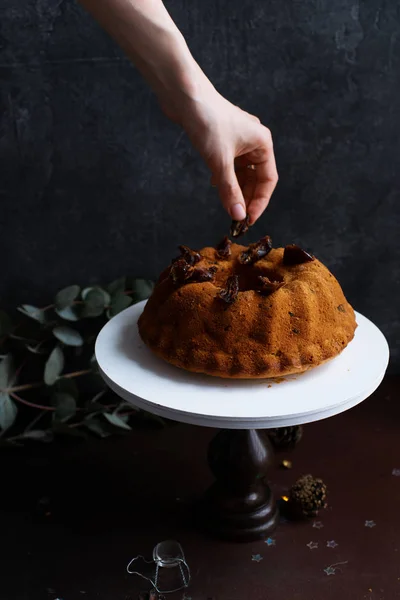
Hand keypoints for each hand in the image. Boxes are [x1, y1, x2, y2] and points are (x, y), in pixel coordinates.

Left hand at [176, 87, 277, 224]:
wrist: (184, 96)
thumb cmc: (207, 121)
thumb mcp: (220, 162)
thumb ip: (230, 190)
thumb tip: (238, 215)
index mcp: (262, 143)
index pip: (268, 180)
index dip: (259, 202)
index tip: (248, 220)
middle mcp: (254, 141)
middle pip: (256, 178)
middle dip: (246, 197)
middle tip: (236, 217)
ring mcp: (239, 140)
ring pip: (242, 172)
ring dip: (234, 188)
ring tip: (226, 205)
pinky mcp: (223, 140)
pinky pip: (230, 165)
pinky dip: (224, 177)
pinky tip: (215, 185)